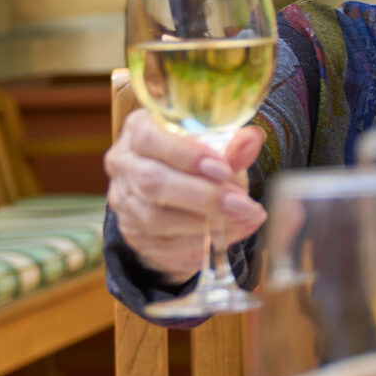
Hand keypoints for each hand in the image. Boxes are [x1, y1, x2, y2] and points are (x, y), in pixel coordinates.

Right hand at [102, 112, 265, 280]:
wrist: (181, 196)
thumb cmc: (198, 160)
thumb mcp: (217, 147)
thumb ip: (232, 146)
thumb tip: (251, 140)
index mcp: (138, 129)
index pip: (151, 139)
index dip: (187, 155)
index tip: (224, 168)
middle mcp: (124, 165)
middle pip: (152, 182)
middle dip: (203, 196)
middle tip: (242, 203)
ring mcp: (124, 203)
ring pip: (155, 218)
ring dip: (205, 223)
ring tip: (244, 219)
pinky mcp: (133, 235)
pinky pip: (163, 246)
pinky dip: (201, 243)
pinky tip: (229, 236)